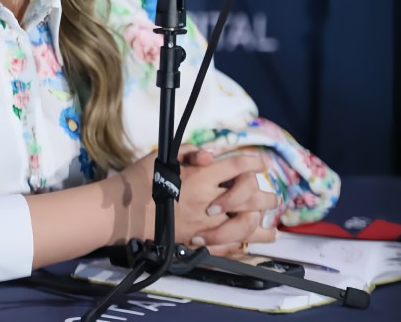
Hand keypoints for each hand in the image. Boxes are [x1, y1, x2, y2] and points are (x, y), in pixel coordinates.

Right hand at [113, 147, 278, 254]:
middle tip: (274, 197)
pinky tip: (249, 244)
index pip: (238, 166)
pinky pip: (228, 247)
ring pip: (245, 227)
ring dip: (261, 227)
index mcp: (201, 176)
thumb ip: (191, 153)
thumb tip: (210, 156)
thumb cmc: (143, 179)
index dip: (254, 163)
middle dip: (266, 196)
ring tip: (271, 229)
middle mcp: (208, 200)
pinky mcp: (198, 240)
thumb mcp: (166, 156)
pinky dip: (242, 246)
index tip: (261, 163)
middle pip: (249, 197)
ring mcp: (206, 223)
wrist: (126, 210)